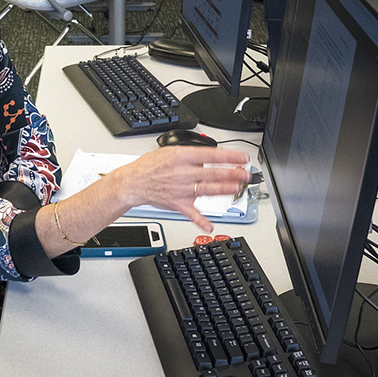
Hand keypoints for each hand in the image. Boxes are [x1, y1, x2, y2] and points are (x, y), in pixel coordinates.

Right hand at [113, 146, 250, 232]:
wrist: (132, 183)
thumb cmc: (149, 167)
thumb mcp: (169, 151)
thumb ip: (191, 153)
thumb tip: (211, 155)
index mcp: (182, 157)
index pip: (212, 156)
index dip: (230, 157)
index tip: (243, 158)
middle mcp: (183, 173)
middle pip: (214, 173)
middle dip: (233, 174)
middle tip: (246, 174)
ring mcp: (181, 190)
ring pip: (209, 190)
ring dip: (226, 189)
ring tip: (238, 187)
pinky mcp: (177, 204)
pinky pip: (192, 214)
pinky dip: (201, 222)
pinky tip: (211, 226)